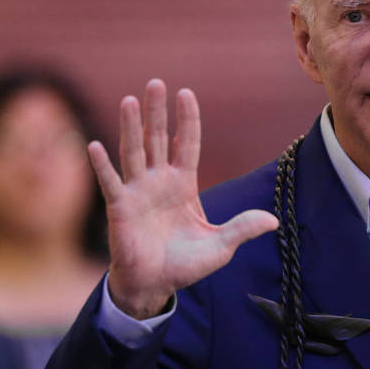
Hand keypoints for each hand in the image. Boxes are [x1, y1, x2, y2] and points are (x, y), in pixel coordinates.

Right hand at [88, 79, 277, 318]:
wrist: (155, 286)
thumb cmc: (185, 264)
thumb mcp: (220, 246)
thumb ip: (242, 229)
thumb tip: (274, 221)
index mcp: (183, 185)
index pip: (186, 144)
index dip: (187, 120)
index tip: (186, 93)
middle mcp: (159, 182)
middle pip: (158, 139)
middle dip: (158, 112)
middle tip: (157, 83)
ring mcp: (138, 192)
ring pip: (134, 152)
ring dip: (132, 127)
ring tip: (130, 100)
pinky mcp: (120, 208)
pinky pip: (111, 183)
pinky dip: (102, 166)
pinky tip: (95, 145)